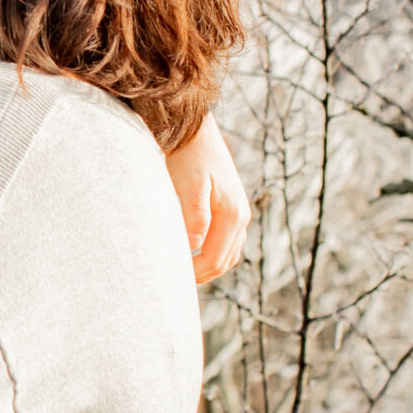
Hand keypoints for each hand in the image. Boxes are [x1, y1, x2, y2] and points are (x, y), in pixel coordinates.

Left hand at [166, 112, 247, 284]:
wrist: (196, 130)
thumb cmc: (189, 156)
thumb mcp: (190, 185)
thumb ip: (194, 216)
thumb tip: (195, 246)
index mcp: (233, 215)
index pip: (215, 260)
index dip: (194, 274)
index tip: (171, 278)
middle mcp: (241, 216)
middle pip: (224, 261)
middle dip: (202, 275)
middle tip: (174, 283)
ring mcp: (238, 213)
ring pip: (227, 253)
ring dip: (208, 266)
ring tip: (182, 272)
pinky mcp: (230, 208)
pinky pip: (225, 241)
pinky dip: (211, 253)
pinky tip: (191, 253)